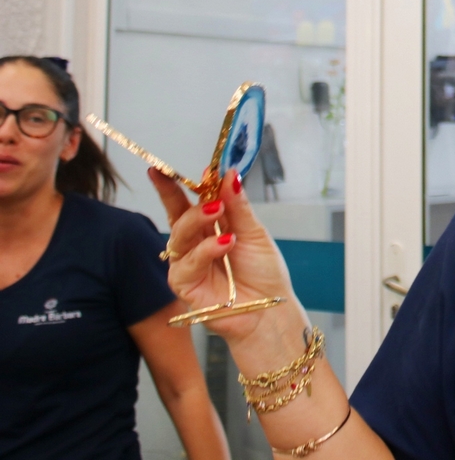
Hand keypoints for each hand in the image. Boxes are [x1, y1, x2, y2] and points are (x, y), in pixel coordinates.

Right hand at [149, 167, 296, 342]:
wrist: (270, 308)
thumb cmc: (263, 272)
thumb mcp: (254, 232)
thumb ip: (237, 205)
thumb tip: (228, 173)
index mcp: (210, 227)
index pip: (186, 202)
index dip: (174, 185)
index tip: (162, 169)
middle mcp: (194, 244)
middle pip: (177, 216)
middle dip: (178, 197)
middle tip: (204, 190)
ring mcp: (187, 264)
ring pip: (179, 236)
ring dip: (198, 221)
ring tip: (219, 212)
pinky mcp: (184, 285)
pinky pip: (185, 264)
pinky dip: (205, 250)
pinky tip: (224, 244)